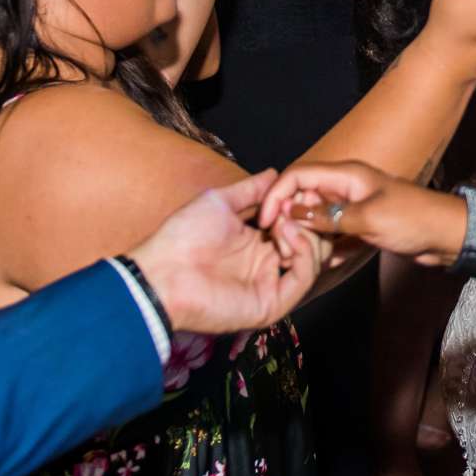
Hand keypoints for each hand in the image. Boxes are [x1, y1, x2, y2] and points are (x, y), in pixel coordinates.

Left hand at [127, 172, 324, 335]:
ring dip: (308, 233)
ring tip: (285, 219)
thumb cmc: (183, 236)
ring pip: (313, 261)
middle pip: (312, 243)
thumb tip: (275, 172)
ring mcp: (271, 284)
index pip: (297, 225)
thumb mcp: (220, 202)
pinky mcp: (271, 303)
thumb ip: (250, 190)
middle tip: (299, 203)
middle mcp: (268, 265)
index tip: (299, 189)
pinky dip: (304, 253)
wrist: (162, 271)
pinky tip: (287, 233)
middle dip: (310, 218)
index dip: (302, 206)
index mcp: (257, 243)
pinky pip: (303, 279)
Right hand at [260, 161, 467, 267]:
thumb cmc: (413, 219)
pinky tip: (326, 262)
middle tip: (284, 245)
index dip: (277, 195)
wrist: (447, 236)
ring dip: (308, 236)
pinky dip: (327, 246)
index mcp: (346, 174)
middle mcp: (346, 187)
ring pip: (317, 218)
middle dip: (290, 219)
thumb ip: (328, 217)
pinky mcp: (361, 225)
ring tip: (303, 256)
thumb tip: (292, 214)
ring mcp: (353, 206)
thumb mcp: (367, 218)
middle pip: (303, 197)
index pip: (298, 175)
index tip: (265, 221)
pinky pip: (334, 233)